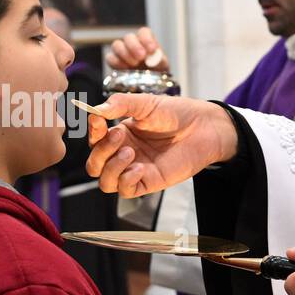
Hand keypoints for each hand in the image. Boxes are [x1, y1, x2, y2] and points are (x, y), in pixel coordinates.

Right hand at [85, 94, 238, 198]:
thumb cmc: (176, 113)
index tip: (98, 120)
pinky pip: (126, 191)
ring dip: (111, 168)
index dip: (92, 131)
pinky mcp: (148, 182)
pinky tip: (139, 168)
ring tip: (130, 153)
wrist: (203, 127)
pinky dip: (126, 181)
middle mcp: (123, 153)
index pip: (94, 140)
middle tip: (119, 136)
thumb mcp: (145, 103)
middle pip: (94, 165)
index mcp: (120, 134)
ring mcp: (135, 169)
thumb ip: (120, 104)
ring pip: (105, 182)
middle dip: (100, 152)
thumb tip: (96, 110)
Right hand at [106, 26, 169, 72]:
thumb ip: (160, 60)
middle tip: (141, 57)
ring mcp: (121, 50)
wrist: (148, 81)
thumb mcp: (162, 65)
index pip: (143, 32)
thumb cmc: (155, 69)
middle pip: (128, 37)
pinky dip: (117, 62)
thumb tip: (155, 58)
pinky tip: (125, 69)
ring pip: (116, 45)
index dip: (147, 39)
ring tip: (134, 64)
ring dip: (124, 54)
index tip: (152, 50)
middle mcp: (132, 42)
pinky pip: (110, 57)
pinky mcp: (113, 60)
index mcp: (145, 39)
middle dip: (134, 47)